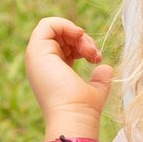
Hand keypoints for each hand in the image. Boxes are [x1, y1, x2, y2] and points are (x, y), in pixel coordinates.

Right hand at [24, 16, 115, 131]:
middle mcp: (41, 63)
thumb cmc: (83, 109)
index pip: (64, 46)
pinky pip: (47, 24)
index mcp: (51, 71)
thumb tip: (106, 68)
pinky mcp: (36, 51)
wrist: (74, 117)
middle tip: (93, 54)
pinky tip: (79, 35)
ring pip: (54, 28)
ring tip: (89, 50)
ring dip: (76, 32)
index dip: (81, 44)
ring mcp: (37, 57)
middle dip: (81, 38)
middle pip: (60, 35)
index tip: (95, 57)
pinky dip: (65, 24)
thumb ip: (100, 78)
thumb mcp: (95, 90)